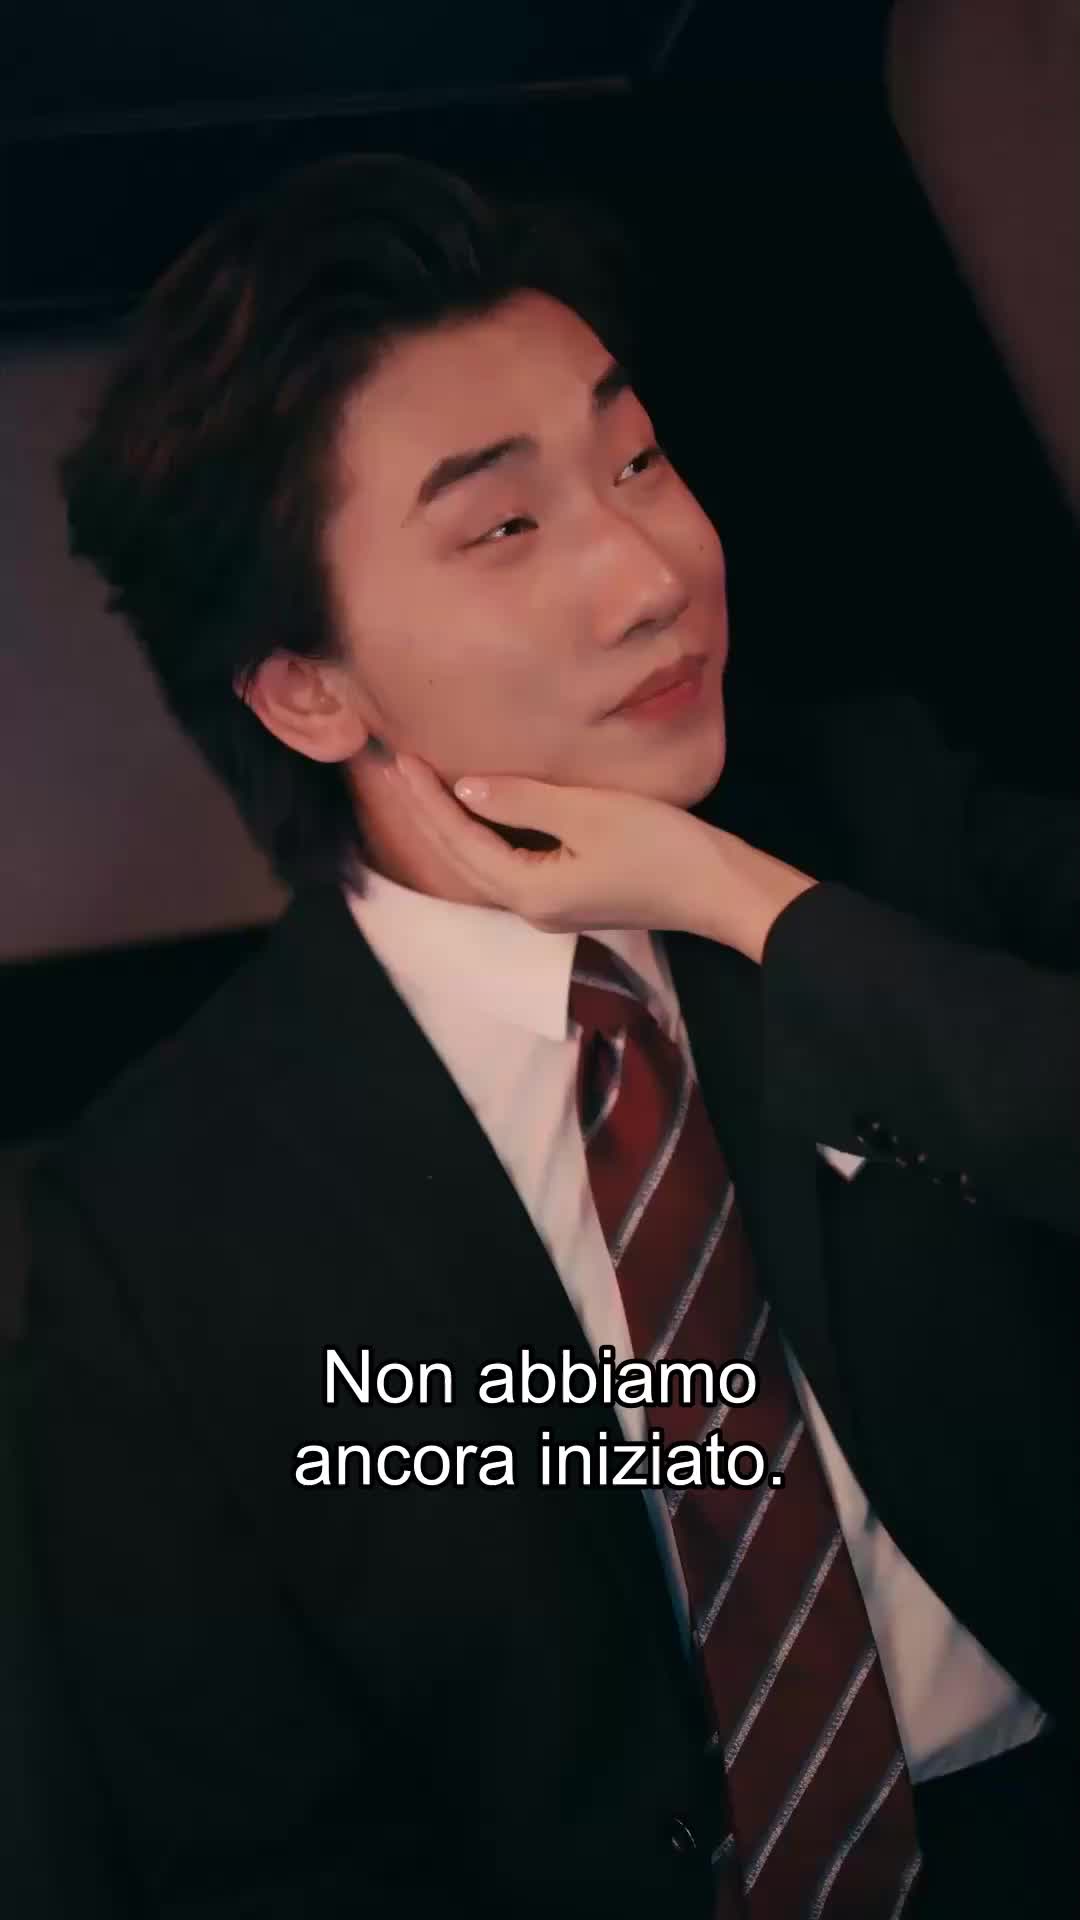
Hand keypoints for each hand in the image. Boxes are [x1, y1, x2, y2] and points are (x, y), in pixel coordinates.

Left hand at [386, 755, 817, 960]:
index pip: (461, 841)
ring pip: (484, 863)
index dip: (429, 800)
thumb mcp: (588, 812)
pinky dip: (486, 834)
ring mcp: (552, 907)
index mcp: (529, 893)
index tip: (402, 759)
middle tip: (398, 767)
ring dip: (454, 825)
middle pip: (463, 858)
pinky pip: (510, 864)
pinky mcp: (572, 896)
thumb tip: (465, 786)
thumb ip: (523, 799)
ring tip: (425, 786)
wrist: (721, 889)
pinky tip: (480, 810)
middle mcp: (531, 910)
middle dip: (429, 814)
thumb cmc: (663, 848)